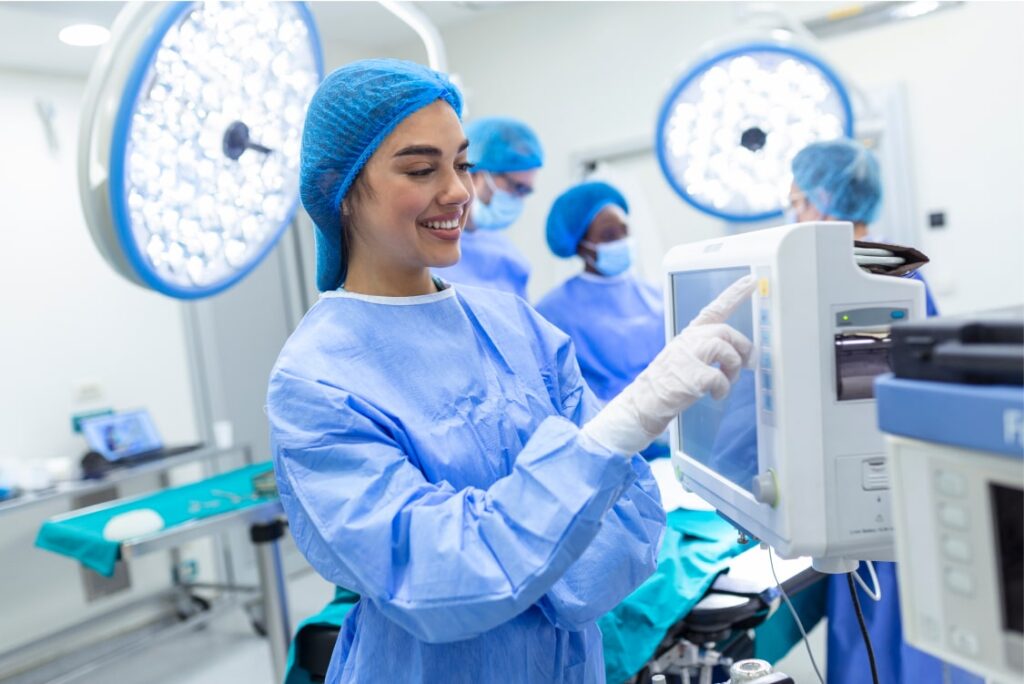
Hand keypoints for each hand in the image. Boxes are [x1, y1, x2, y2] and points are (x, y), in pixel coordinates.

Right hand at [581, 275, 756, 454]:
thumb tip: (738, 355)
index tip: (751, 280)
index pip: (714, 308)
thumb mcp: (683, 357)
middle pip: (726, 332)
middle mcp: (688, 340)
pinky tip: (715, 395)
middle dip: (743, 347)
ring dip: (733, 370)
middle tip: (748, 363)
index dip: (735, 293)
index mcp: (688, 335)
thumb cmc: (666, 382)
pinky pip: (722, 378)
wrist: (643, 403)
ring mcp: (689, 356)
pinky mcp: (693, 376)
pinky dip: (723, 389)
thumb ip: (706, 349)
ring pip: (727, 352)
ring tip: (726, 383)